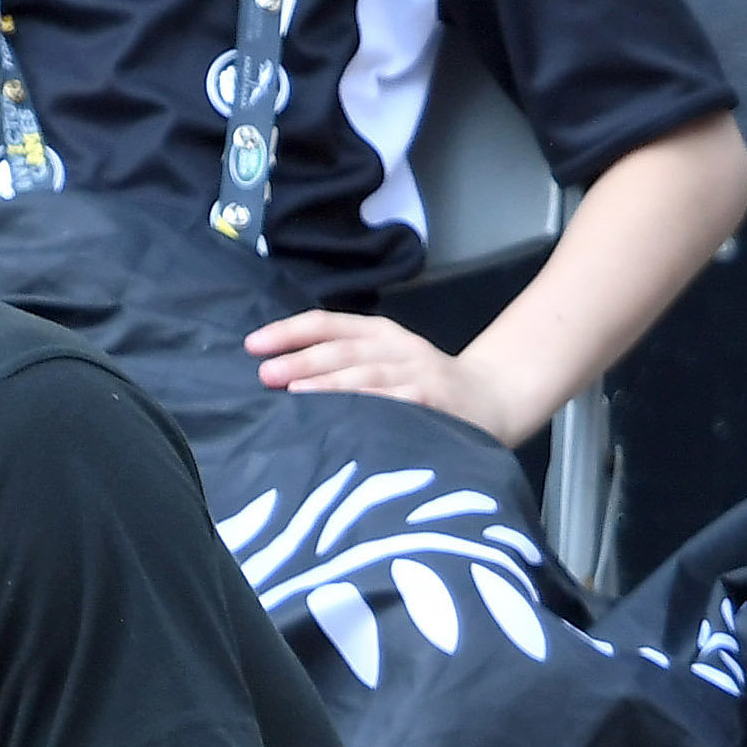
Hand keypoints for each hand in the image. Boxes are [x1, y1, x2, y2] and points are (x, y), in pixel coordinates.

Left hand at [245, 311, 527, 446]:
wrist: (493, 400)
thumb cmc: (420, 387)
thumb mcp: (382, 363)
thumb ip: (339, 364)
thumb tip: (274, 374)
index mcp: (379, 335)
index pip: (329, 324)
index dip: (290, 332)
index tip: (252, 345)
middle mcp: (398, 348)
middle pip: (344, 349)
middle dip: (303, 359)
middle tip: (266, 373)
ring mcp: (418, 377)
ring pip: (370, 377)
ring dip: (333, 385)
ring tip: (297, 394)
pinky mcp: (436, 406)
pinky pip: (401, 406)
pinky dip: (374, 411)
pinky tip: (348, 422)